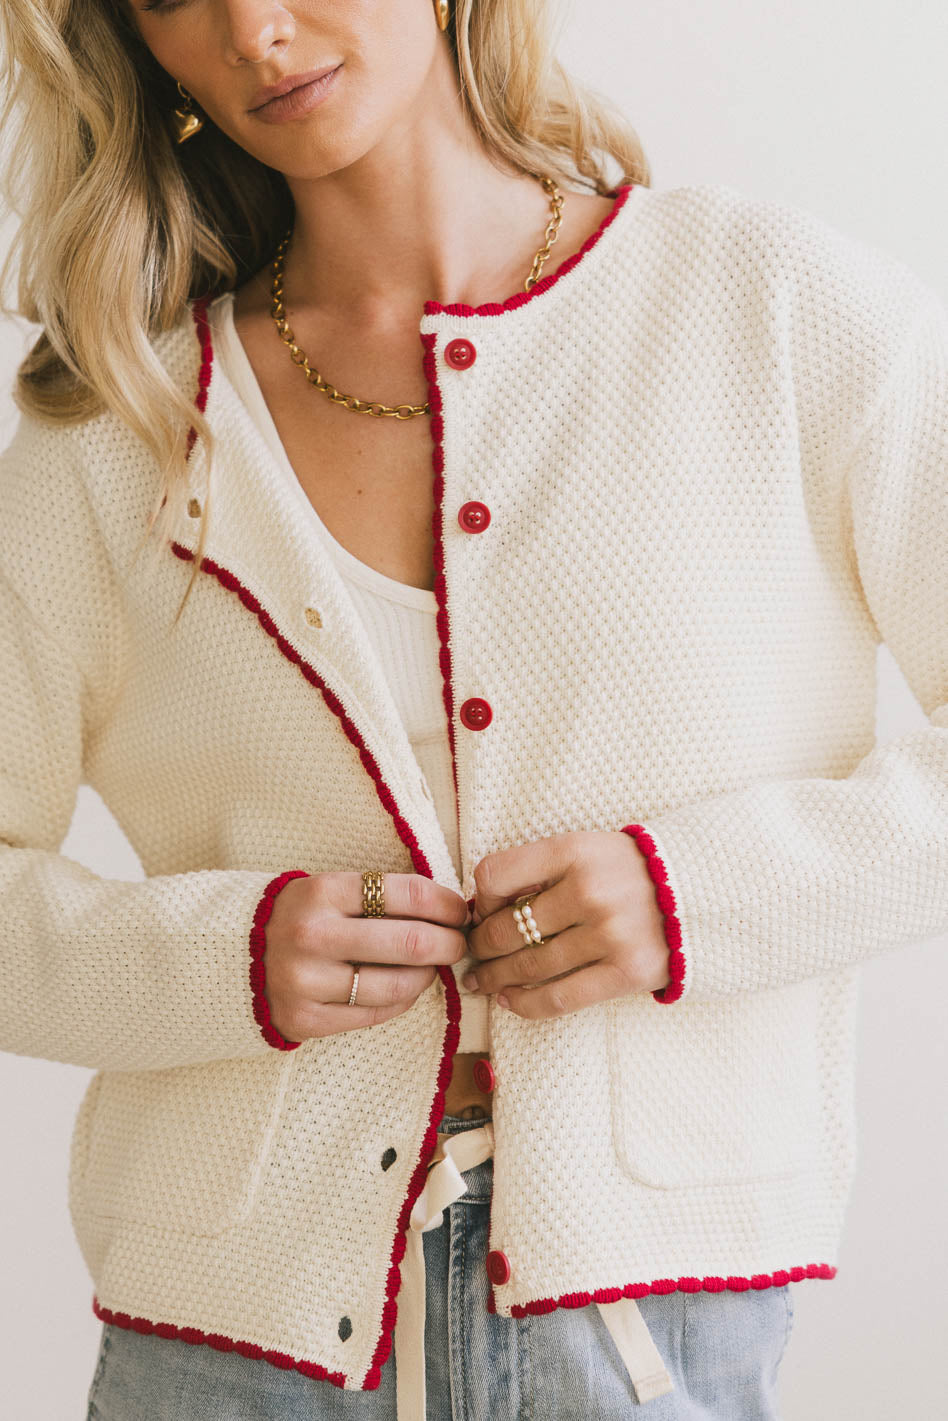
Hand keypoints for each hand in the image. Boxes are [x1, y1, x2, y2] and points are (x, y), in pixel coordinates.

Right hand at [263, 872, 469, 1041]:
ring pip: (398, 984)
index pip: (408, 894)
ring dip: (429, 976)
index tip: (461, 911)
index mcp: (323, 892)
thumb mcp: (328, 890)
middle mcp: (313, 935)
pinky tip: (407, 988)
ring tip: (433, 967)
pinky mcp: (306, 1019)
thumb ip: (379, 897)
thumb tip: (450, 910)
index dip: (447, 904)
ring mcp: (307, 981)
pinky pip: (375, 1013)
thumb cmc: (299, 917)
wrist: (232, 956)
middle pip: (411, 942)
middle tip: (460, 943)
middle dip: (450, 943)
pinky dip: (403, 1000)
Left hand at [463, 830, 670, 1019]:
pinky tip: (509, 1001)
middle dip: (480, 946)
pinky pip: (560, 997)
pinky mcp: (627, 971)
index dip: (480, 897)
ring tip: (481, 982)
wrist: (706, 888)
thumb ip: (542, 870)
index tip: (482, 909)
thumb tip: (482, 907)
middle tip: (472, 955)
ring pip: (528, 965)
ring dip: (495, 978)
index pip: (496, 874)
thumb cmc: (632, 869)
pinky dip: (526, 1004)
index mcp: (574, 850)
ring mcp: (609, 934)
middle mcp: (589, 891)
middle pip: (506, 927)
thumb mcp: (588, 847)